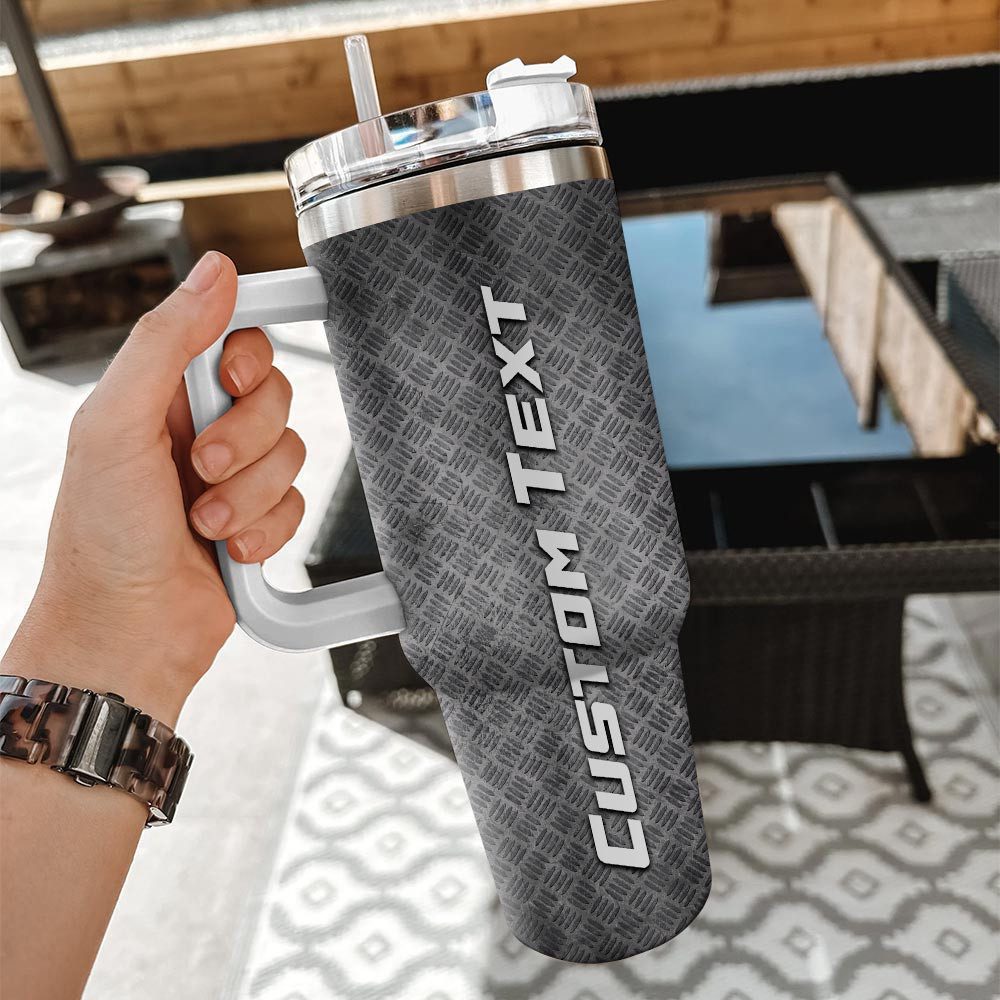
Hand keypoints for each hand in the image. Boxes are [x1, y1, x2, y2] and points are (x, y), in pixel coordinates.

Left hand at [4, 252, 304, 721]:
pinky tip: (228, 550)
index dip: (249, 354)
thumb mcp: (115, 424)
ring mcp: (232, 478)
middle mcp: (199, 430)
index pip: (233, 339)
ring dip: (250, 494)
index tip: (237, 377)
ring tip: (204, 522)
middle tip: (200, 468)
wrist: (124, 634)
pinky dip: (265, 530)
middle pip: (274, 396)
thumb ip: (166, 342)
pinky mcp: (259, 522)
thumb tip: (213, 272)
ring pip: (291, 453)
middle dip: (244, 440)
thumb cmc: (100, 538)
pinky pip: (297, 505)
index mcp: (160, 395)